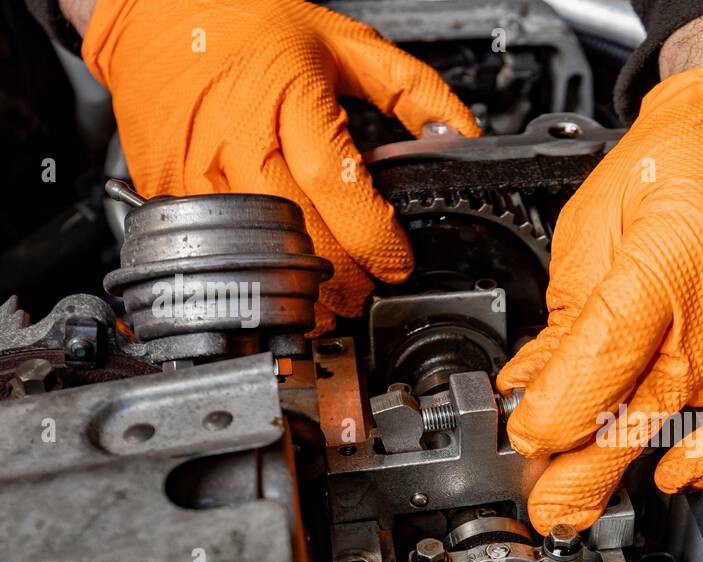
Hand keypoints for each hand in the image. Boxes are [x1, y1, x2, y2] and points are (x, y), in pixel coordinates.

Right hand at [78, 0, 478, 332]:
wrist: (151, 9)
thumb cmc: (243, 20)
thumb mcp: (341, 40)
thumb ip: (410, 88)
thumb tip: (462, 133)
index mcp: (288, 95)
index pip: (338, 182)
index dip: (372, 235)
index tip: (397, 264)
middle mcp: (239, 131)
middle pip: (298, 227)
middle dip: (341, 276)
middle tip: (368, 296)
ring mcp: (196, 162)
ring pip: (252, 247)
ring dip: (294, 285)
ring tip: (327, 303)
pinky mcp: (164, 182)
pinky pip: (210, 242)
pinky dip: (246, 270)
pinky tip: (274, 279)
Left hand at [498, 63, 702, 532]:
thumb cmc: (680, 165)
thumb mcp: (596, 227)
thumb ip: (570, 318)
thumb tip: (531, 386)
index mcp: (669, 252)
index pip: (606, 358)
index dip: (561, 409)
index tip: (529, 440)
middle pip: (646, 404)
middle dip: (588, 464)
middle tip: (554, 507)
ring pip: (697, 417)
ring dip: (640, 461)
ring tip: (592, 498)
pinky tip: (689, 468)